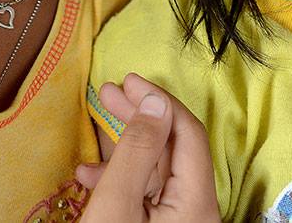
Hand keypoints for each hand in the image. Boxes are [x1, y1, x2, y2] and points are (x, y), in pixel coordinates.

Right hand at [77, 74, 219, 221]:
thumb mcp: (116, 200)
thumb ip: (137, 150)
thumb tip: (155, 102)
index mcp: (196, 203)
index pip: (189, 133)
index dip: (159, 101)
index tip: (129, 83)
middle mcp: (197, 211)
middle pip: (174, 148)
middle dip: (140, 117)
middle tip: (111, 94)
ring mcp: (181, 220)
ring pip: (159, 168)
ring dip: (128, 146)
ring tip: (98, 130)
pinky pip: (149, 191)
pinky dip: (124, 176)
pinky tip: (94, 174)